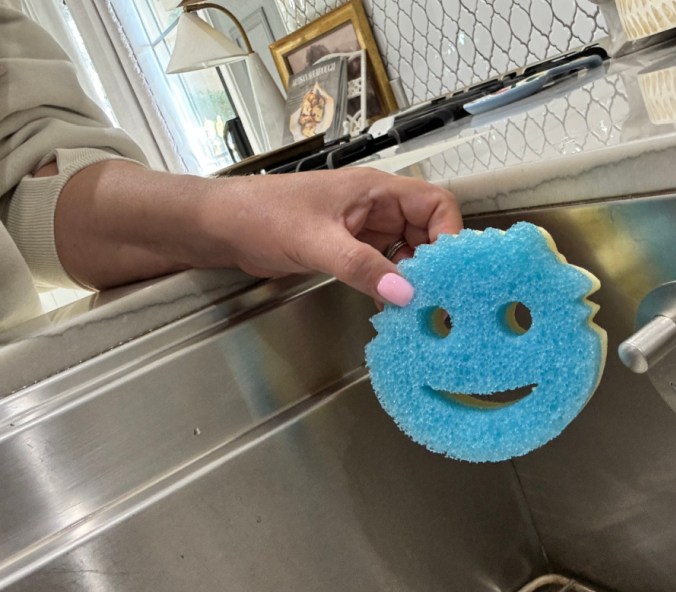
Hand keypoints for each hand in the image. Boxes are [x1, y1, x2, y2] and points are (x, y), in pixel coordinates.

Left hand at [54, 162, 461, 304]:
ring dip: (414, 281)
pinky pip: (384, 268)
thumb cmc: (262, 215)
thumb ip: (360, 266)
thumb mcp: (315, 241)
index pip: (435, 205)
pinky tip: (391, 311)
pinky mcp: (350, 251)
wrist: (221, 227)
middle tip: (438, 301)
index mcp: (376, 191)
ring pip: (408, 254)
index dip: (450, 235)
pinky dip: (391, 288)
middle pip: (428, 233)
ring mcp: (364, 231)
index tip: (449, 274)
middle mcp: (377, 209)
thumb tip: (405, 294)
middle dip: (435, 265)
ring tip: (419, 312)